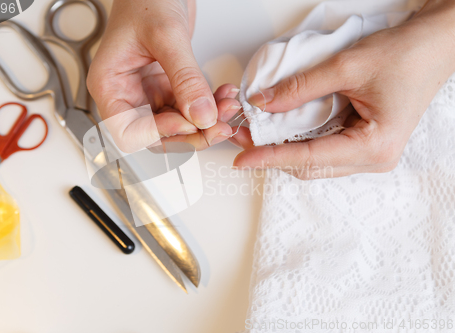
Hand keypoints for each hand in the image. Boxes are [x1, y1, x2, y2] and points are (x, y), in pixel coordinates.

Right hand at [87, 0, 238, 152]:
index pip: (129, 130)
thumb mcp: (166, 36)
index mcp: (110, 85)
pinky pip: (189, 108)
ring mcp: (149, 92)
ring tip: (227, 108)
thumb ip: (185, 78)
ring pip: (177, 125)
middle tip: (218, 126)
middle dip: (190, 133)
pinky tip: (223, 96)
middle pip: (157, 134)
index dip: (160, 134)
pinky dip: (209, 106)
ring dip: (205, 121)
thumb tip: (201, 115)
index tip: (189, 123)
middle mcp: (127, 94)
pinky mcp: (168, 87)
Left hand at [231, 0, 454, 178]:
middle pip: (309, 166)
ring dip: (283, 148)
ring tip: (255, 132)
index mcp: (374, 146)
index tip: (242, 158)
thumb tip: (262, 103)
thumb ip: (300, 88)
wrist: (433, 46)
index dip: (271, 157)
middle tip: (242, 138)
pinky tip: (280, 129)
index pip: (309, 157)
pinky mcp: (363, 144)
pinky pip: (323, 150)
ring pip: (314, 161)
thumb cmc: (404, 55)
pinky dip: (299, 141)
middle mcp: (372, 158)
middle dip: (272, 154)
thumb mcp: (346, 66)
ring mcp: (368, 154)